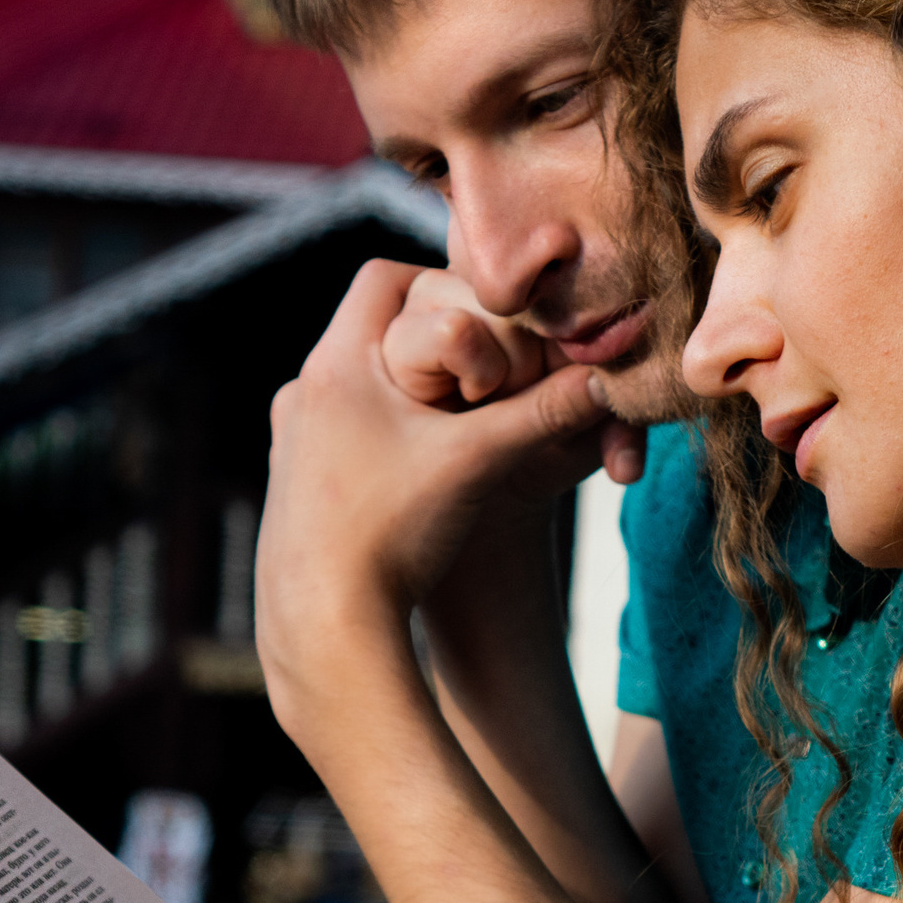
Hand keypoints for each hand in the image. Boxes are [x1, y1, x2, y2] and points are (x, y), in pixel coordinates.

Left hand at [260, 260, 608, 649]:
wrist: (321, 625)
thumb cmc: (393, 537)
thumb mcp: (476, 463)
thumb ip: (543, 414)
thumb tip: (608, 381)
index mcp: (337, 365)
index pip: (386, 276)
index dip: (444, 289)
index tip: (487, 329)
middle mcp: (304, 389)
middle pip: (378, 326)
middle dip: (437, 342)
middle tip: (486, 371)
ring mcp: (294, 434)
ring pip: (366, 378)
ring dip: (416, 388)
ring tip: (461, 420)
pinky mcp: (298, 476)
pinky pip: (349, 424)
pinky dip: (391, 428)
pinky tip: (423, 466)